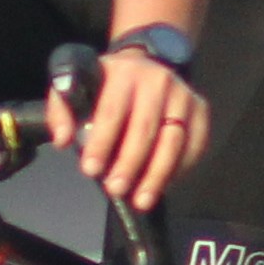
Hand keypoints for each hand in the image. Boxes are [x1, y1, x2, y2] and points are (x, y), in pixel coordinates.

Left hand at [54, 48, 208, 212]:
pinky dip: (180, 169)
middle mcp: (159, 81)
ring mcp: (184, 95)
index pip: (112, 111)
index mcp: (124, 73)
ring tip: (141, 199)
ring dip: (157, 174)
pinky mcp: (201, 110)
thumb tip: (63, 140)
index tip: (91, 170)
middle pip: (146, 129)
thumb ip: (62, 110)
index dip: (102, 142)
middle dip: (130, 164)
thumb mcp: (76, 84)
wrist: (147, 64)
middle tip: (116, 189)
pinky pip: (195, 145)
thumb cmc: (106, 84)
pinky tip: (163, 186)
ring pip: (174, 141)